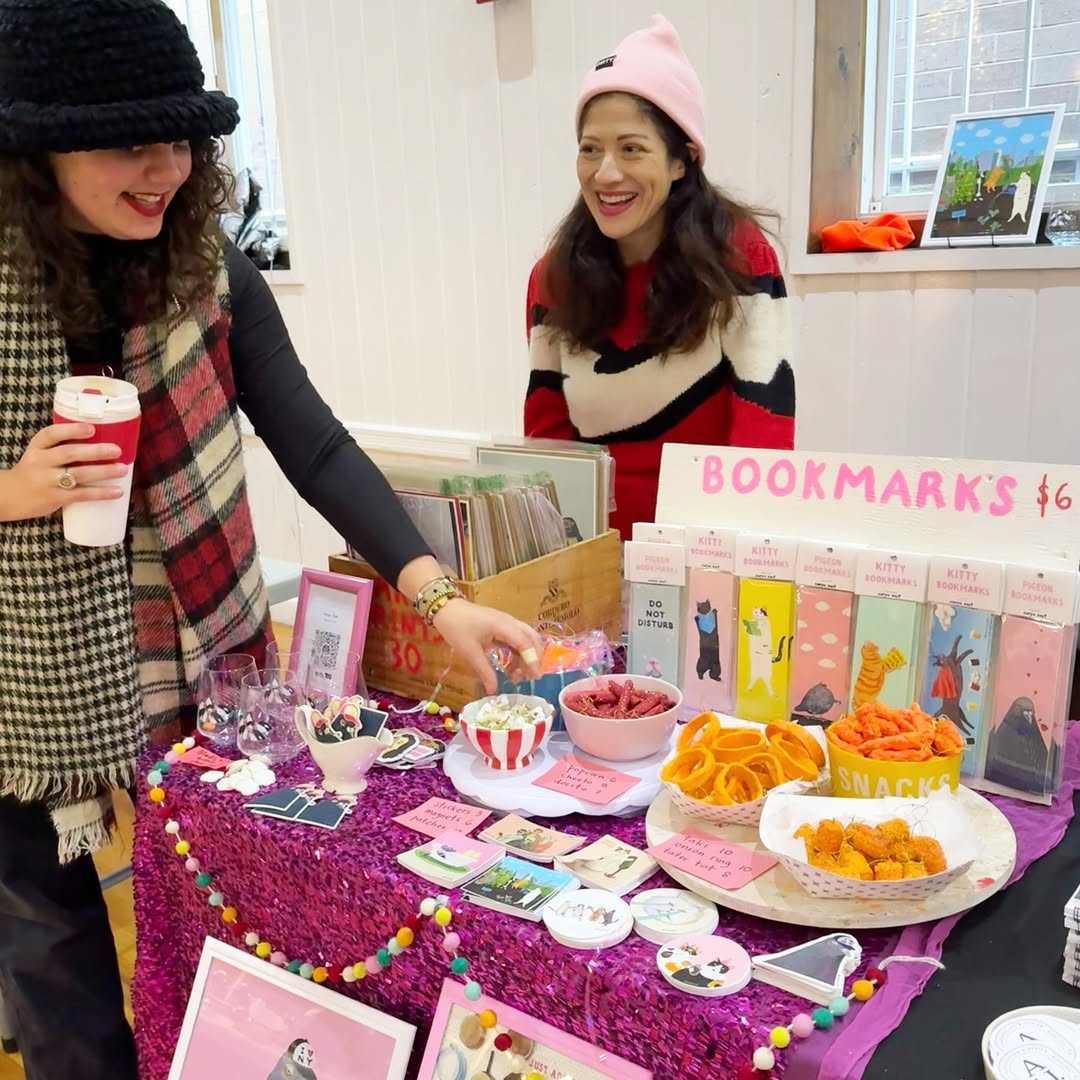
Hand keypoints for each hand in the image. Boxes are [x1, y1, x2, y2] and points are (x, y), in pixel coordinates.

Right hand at [0, 423, 127, 522]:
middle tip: (117, 450)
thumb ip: (60, 447)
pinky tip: (117, 492)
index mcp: (37, 447)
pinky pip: (81, 494)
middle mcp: (40, 462)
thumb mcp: (39, 455)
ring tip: (123, 469)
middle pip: (69, 453)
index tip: (91, 428)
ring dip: (103, 471)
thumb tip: (99, 439)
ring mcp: (47, 481)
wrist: (10, 497)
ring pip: (78, 474)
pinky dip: (101, 493)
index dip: (71, 430)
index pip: (50, 434)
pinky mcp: (55, 498)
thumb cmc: (34, 472)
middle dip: (95, 451)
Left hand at [431, 598, 543, 695]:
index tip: (535, 678)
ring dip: (526, 657)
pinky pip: (517, 640)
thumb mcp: (470, 652)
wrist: (446, 609)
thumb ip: (484, 671)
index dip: (533, 661)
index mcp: (504, 626)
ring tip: (515, 676)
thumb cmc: (457, 628)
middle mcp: (510, 622)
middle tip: (528, 678)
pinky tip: (509, 667)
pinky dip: (518, 654)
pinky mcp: (502, 626)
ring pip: (526, 639)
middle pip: (532, 639)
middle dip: (534, 658)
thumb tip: (493, 690)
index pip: (526, 644)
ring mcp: (507, 623)